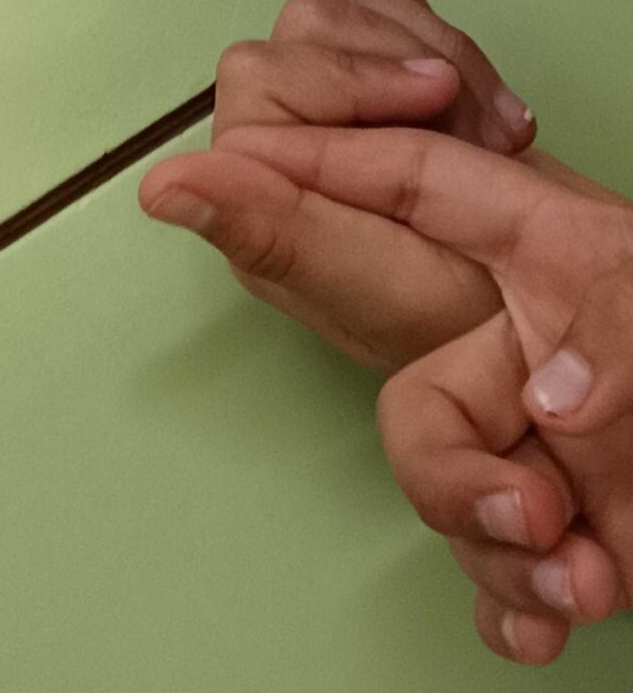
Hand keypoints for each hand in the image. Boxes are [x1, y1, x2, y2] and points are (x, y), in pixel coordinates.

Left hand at [140, 0, 537, 368]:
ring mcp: (324, 102)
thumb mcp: (385, 287)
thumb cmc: (478, 319)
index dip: (349, 79)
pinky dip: (443, 45)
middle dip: (403, 68)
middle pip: (305, 29)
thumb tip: (159, 187)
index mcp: (261, 198)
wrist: (562, 315)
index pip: (261, 79)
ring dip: (435, 56)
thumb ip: (272, 235)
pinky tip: (482, 109)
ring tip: (490, 133)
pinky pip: (384, 8)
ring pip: (344, 8)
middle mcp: (280, 144)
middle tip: (480, 133)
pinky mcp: (370, 74)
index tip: (436, 99)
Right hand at [211, 124, 632, 663]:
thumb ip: (618, 340)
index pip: (408, 181)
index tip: (207, 164)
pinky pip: (494, 573)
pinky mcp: (573, 525)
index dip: (307, 163)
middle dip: (455, 473)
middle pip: (417, 394)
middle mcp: (531, 342)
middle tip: (541, 520)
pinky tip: (545, 635)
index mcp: (551, 250)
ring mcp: (549, 438)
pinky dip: (514, 610)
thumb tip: (549, 397)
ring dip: (503, 553)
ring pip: (450, 490)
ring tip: (595, 583)